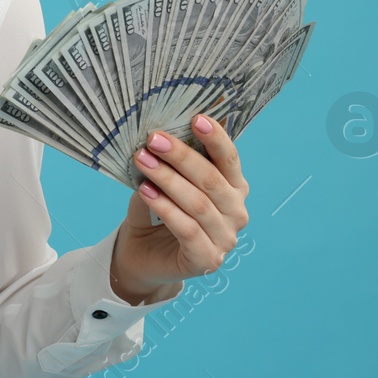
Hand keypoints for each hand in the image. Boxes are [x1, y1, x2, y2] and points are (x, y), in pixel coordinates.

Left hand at [108, 112, 249, 303]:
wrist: (141, 254)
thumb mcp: (161, 181)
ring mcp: (225, 239)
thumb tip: (158, 134)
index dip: (215, 138)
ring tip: (141, 160)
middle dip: (181, 156)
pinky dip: (166, 208)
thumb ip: (168, 162)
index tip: (197, 118)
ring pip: (198, 204)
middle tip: (154, 138)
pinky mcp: (207, 260)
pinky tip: (146, 191)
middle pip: (212, 180)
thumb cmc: (156, 211)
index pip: (229, 159)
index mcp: (233, 188)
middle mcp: (236, 212)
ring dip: (168, 179)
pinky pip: (188, 229)